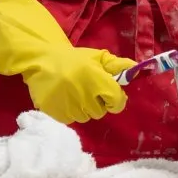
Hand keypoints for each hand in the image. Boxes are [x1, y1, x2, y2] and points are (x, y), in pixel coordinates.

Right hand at [0, 0, 130, 124]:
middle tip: (86, 89)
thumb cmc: (72, 59)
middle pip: (101, 111)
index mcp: (97, 79)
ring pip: (86, 117)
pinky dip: (69, 111)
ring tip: (73, 93)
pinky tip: (64, 98)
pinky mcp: (56, 113)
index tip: (108, 93)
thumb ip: (117, 64)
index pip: (117, 101)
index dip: (115, 98)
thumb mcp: (96, 57)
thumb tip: (137, 69)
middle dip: (97, 102)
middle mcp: (85, 95)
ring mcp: (69, 106)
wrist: (40, 60)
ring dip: (83, 108)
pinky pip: (71, 120)